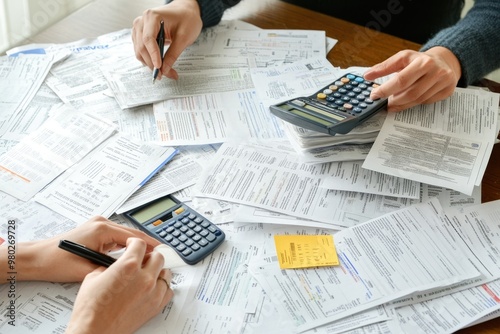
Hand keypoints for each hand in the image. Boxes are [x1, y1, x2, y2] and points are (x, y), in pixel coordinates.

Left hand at [22, 216, 160, 282]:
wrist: (38, 258)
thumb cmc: (57, 261)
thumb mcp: (88, 269)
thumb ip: (112, 267)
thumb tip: (130, 268)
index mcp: (101, 229)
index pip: (132, 236)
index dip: (149, 245)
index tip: (161, 252)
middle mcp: (101, 223)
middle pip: (131, 233)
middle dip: (145, 244)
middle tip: (160, 255)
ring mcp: (98, 225)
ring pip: (124, 235)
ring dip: (135, 245)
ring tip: (148, 255)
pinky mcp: (95, 230)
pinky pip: (116, 236)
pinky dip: (125, 244)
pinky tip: (131, 253)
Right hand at [66, 238, 172, 333]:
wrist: (94, 332)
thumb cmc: (90, 310)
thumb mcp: (93, 277)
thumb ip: (109, 265)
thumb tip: (116, 263)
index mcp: (128, 266)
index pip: (140, 244)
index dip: (134, 243)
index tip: (133, 245)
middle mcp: (144, 278)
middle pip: (157, 256)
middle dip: (149, 255)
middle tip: (142, 258)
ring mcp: (152, 292)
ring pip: (165, 272)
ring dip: (157, 270)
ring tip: (147, 273)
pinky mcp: (156, 306)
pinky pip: (168, 290)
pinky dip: (162, 287)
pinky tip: (153, 287)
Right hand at [132, 0, 202, 79]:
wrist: (185, 11)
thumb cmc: (186, 19)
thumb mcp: (184, 37)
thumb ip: (173, 54)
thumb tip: (165, 70)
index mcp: (152, 17)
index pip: (148, 39)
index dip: (153, 55)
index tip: (159, 68)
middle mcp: (142, 21)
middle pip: (142, 47)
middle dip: (153, 64)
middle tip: (166, 75)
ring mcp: (139, 28)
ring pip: (139, 51)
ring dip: (150, 64)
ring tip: (166, 72)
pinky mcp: (141, 35)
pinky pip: (141, 50)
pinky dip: (149, 60)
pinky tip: (159, 65)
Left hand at [364, 47, 461, 111]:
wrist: (445, 61)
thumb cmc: (419, 60)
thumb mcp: (402, 58)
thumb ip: (384, 67)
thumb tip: (367, 75)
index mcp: (423, 61)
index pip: (401, 80)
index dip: (386, 90)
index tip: (374, 95)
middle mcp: (436, 71)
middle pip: (410, 93)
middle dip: (394, 100)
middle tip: (384, 103)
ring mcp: (444, 82)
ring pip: (418, 100)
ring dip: (402, 104)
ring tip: (393, 104)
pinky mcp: (448, 91)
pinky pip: (426, 102)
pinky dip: (414, 103)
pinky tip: (408, 101)